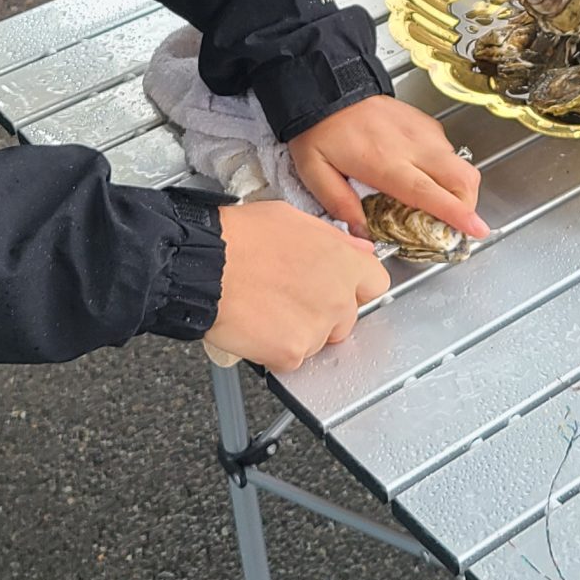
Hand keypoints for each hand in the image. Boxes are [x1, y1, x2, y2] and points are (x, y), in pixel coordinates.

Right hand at [209, 202, 390, 372]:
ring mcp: (317, 329)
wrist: (203, 266)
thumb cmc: (240, 238)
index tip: (339, 287)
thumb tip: (359, 251)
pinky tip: (257, 325)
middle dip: (324, 313)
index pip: (376, 284)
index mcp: (343, 262)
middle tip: (289, 297)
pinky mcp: (292, 353)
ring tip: (267, 307)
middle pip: (347, 318)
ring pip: (319, 341)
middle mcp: (337, 298)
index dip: (355, 286)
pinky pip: (292, 359)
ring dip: (299, 332)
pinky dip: (275, 349)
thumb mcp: (293, 220)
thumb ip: (334, 240)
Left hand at [289, 96, 487, 241]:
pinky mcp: (427, 124)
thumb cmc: (322, 129)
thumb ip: (339, 204)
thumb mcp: (315, 172)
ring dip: (459, 189)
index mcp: (384, 162)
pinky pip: (450, 152)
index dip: (456, 212)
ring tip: (438, 204)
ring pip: (461, 165)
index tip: (475, 228)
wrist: (330, 88)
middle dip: (469, 205)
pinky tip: (426, 177)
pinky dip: (448, 171)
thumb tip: (360, 233)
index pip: (428, 191)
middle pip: (461, 178)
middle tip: (457, 223)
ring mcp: (423, 132)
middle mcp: (411, 146)